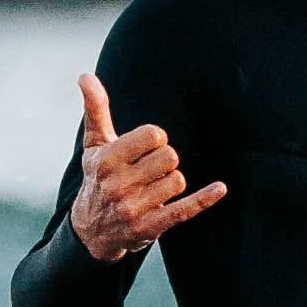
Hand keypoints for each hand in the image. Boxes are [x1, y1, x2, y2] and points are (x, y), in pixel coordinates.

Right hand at [68, 74, 225, 260]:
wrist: (92, 231)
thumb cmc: (98, 177)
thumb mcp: (94, 144)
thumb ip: (95, 109)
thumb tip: (85, 75)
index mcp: (106, 159)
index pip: (154, 135)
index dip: (156, 139)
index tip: (146, 149)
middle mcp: (117, 184)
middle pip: (170, 158)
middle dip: (166, 161)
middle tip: (150, 172)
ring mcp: (132, 209)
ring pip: (178, 181)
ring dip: (172, 183)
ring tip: (153, 189)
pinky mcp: (148, 228)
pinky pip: (184, 209)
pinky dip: (205, 198)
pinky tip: (220, 188)